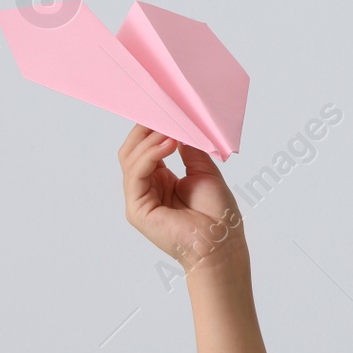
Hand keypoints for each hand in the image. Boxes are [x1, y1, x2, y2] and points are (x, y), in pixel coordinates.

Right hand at [119, 124, 246, 273]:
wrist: (222, 244)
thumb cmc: (218, 215)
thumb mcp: (205, 171)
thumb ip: (190, 148)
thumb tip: (180, 124)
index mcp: (161, 180)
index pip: (147, 148)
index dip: (153, 128)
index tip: (165, 107)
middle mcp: (147, 188)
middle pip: (132, 151)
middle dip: (146, 129)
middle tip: (162, 109)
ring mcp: (139, 199)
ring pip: (131, 159)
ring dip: (150, 139)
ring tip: (169, 126)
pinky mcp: (137, 209)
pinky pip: (136, 174)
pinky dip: (150, 155)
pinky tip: (167, 143)